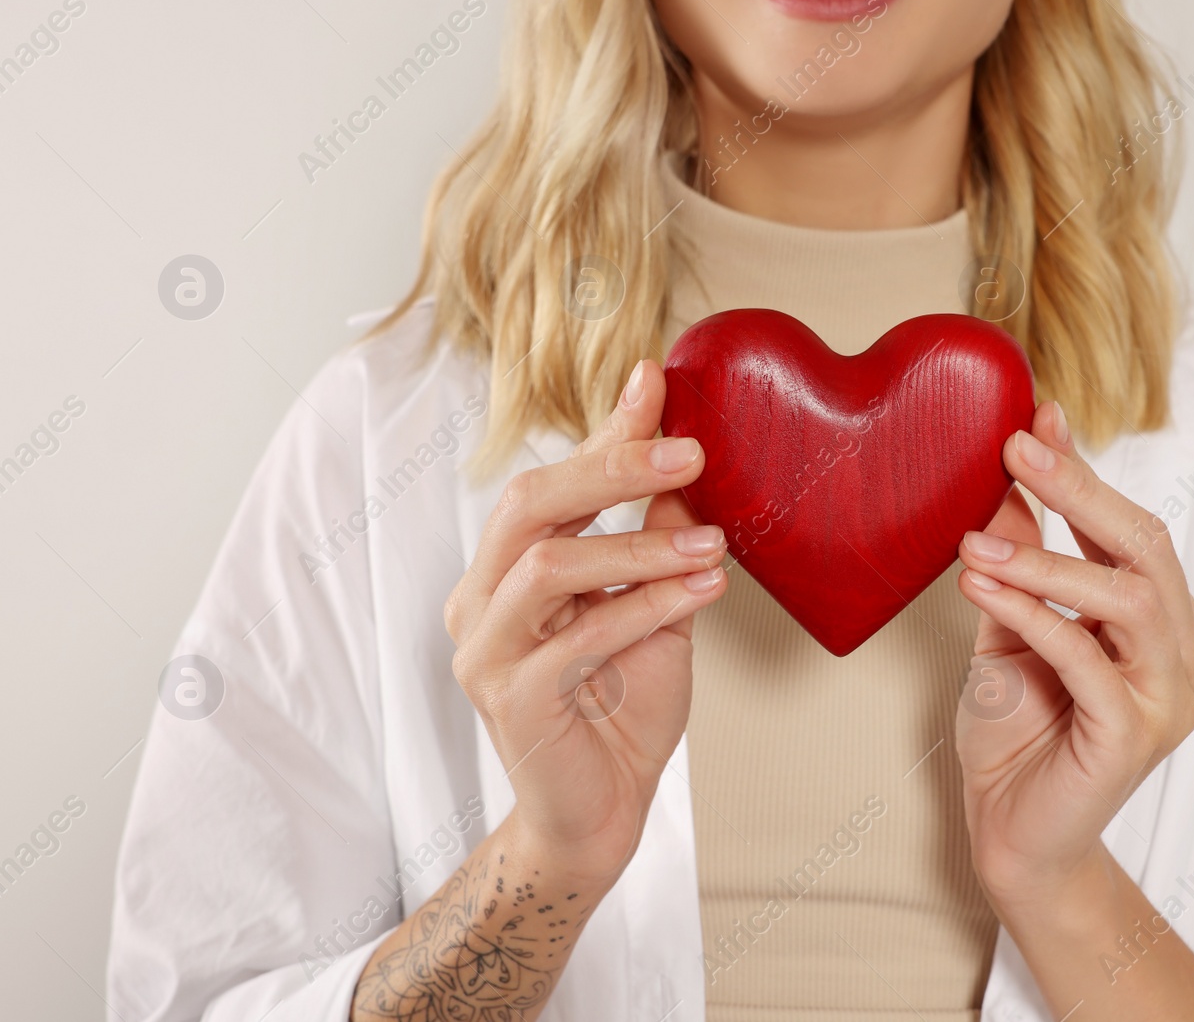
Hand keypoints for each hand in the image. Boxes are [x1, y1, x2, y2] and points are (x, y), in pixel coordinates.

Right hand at [444, 359, 727, 887]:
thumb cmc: (625, 708)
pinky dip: (646, 605)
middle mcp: (481, 601)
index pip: (551, 484)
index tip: (656, 380)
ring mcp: (486, 651)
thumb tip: (682, 464)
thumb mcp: (653, 608)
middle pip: (529, 506)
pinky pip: (579, 636)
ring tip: (712, 542)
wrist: (604, 812)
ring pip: (549, 566)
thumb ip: (656, 541)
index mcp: (505, 571)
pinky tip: (700, 591)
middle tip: (690, 452)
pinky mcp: (512, 698)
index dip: (604, 433)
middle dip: (611, 468)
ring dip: (639, 546)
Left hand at [953, 401, 1193, 907]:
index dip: (1087, 473)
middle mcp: (1181, 655)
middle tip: (1015, 447)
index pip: (1132, 532)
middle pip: (1146, 549)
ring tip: (976, 542)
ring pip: (1129, 598)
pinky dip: (1033, 615)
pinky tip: (984, 589)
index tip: (1039, 417)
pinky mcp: (1136, 736)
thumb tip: (1011, 476)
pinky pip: (1088, 658)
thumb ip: (1021, 559)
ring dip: (1048, 560)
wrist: (1010, 830)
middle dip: (1080, 490)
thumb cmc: (1016, 731)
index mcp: (1161, 624)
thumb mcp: (1009, 627)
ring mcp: (1168, 698)